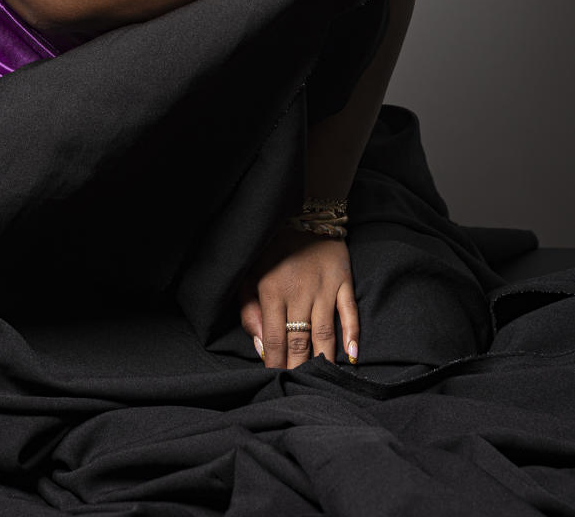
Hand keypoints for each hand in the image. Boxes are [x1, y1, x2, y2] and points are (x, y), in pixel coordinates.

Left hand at [239, 227, 358, 368]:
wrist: (303, 214)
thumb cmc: (272, 250)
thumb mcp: (250, 275)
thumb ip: (250, 310)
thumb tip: (261, 346)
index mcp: (272, 290)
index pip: (274, 338)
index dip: (275, 364)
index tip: (276, 382)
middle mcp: (299, 292)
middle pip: (299, 340)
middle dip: (298, 368)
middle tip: (298, 388)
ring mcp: (324, 288)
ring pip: (324, 332)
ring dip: (323, 359)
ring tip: (322, 381)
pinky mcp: (343, 281)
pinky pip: (349, 311)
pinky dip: (352, 334)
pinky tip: (352, 357)